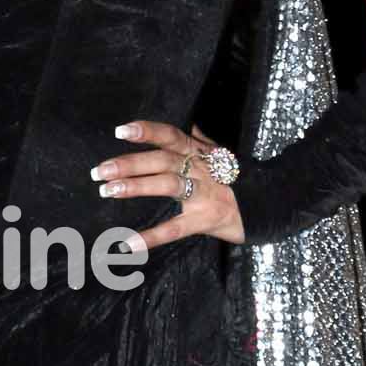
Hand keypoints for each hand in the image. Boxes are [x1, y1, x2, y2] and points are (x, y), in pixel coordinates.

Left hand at [90, 120, 243, 251]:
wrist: (266, 204)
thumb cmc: (236, 178)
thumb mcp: (220, 154)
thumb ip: (199, 138)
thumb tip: (186, 121)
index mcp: (199, 152)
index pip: (170, 136)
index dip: (147, 131)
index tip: (120, 131)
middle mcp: (200, 169)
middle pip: (161, 161)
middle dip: (129, 164)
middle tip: (99, 170)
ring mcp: (203, 195)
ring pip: (167, 185)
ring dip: (136, 187)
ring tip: (106, 190)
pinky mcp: (204, 220)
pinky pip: (175, 229)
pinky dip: (151, 237)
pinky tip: (128, 245)